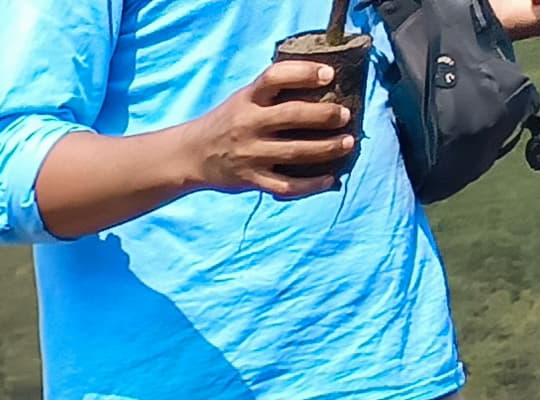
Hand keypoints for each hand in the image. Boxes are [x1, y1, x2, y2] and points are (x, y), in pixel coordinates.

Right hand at [189, 58, 361, 196]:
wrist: (191, 155)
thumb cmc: (228, 122)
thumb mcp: (243, 99)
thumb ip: (272, 91)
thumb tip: (320, 79)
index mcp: (247, 99)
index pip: (275, 77)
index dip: (304, 73)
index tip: (328, 74)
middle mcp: (248, 124)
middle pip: (292, 115)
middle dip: (324, 115)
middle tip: (345, 116)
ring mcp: (249, 154)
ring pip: (294, 151)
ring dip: (326, 148)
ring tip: (348, 143)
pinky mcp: (250, 180)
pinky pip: (285, 185)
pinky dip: (310, 184)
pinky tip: (329, 179)